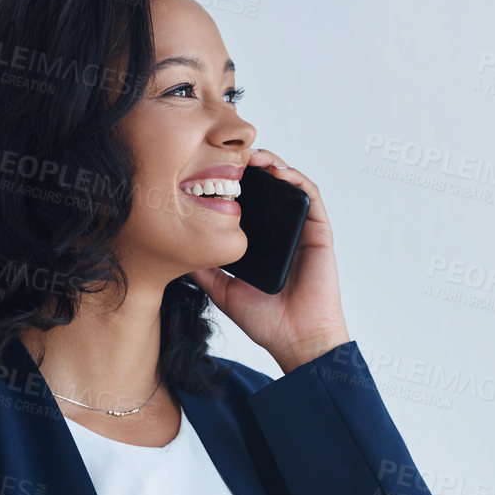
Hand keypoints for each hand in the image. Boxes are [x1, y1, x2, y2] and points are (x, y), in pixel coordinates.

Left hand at [187, 148, 350, 374]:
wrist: (296, 341)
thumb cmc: (266, 320)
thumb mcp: (222, 290)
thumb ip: (203, 269)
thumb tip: (174, 250)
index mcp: (262, 241)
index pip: (249, 201)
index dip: (233, 180)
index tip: (211, 168)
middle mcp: (282, 231)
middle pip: (269, 186)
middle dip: (251, 165)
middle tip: (230, 154)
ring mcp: (302, 230)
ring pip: (290, 185)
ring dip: (274, 164)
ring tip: (253, 157)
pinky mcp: (320, 233)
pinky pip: (311, 198)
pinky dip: (297, 180)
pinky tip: (280, 173)